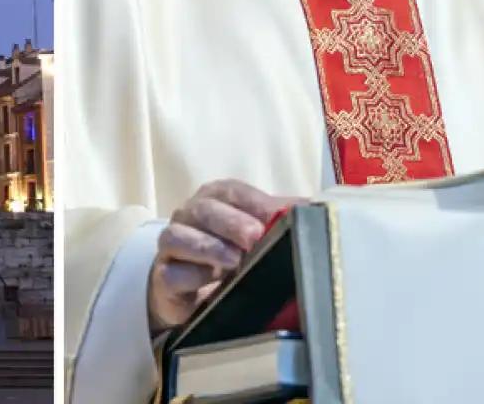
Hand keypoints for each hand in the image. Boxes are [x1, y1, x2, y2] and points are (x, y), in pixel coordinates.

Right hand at [148, 179, 297, 332]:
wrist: (196, 291)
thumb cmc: (233, 254)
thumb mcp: (260, 232)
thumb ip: (283, 218)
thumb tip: (319, 209)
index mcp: (216, 198)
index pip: (232, 191)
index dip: (255, 202)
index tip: (280, 217)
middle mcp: (189, 215)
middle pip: (204, 209)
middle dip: (231, 221)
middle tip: (255, 236)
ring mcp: (172, 245)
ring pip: (179, 237)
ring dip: (208, 247)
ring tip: (234, 260)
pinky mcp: (164, 276)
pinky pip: (171, 271)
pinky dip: (191, 274)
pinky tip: (211, 281)